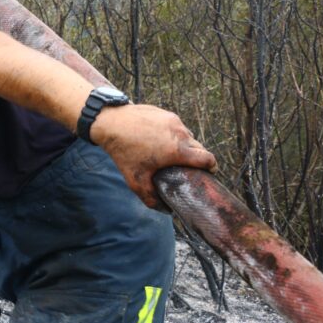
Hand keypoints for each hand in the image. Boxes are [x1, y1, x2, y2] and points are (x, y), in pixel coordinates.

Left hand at [89, 104, 217, 208]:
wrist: (110, 122)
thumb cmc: (123, 151)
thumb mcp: (135, 180)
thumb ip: (151, 199)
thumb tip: (165, 210)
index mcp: (178, 150)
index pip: (208, 159)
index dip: (212, 167)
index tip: (209, 173)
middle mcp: (180, 133)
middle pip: (199, 147)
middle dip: (197, 158)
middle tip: (188, 167)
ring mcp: (173, 120)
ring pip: (187, 135)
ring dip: (184, 145)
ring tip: (171, 153)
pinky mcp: (165, 113)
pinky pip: (176, 125)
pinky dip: (172, 133)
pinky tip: (159, 140)